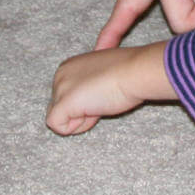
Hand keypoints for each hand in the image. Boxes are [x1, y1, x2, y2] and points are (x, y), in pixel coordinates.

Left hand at [46, 43, 172, 135]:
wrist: (136, 72)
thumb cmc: (128, 72)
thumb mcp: (104, 75)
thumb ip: (90, 86)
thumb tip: (91, 100)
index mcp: (69, 66)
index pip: (66, 95)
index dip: (85, 102)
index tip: (103, 93)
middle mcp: (60, 74)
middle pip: (61, 108)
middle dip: (82, 111)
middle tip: (104, 99)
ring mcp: (60, 88)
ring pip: (59, 118)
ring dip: (82, 119)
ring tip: (101, 103)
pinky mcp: (63, 103)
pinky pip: (58, 126)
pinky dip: (76, 127)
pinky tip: (93, 113)